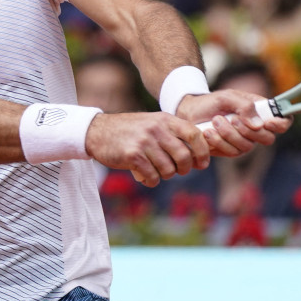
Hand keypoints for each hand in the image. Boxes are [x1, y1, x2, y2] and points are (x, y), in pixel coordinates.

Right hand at [84, 112, 209, 187]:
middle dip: (184, 169)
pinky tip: (145, 177)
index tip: (202, 163)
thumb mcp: (152, 123)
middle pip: (184, 156)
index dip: (203, 151)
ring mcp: (144, 142)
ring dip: (165, 175)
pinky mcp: (132, 156)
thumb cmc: (129, 131)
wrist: (98, 131)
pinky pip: (152, 176)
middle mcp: (156, 129)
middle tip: (178, 171)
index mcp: (165, 120)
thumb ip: (172, 134)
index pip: (194, 134)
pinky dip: (151, 181)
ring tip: (157, 172)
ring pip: (168, 169)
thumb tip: (197, 155)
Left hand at [175, 89, 290, 157]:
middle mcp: (256, 129)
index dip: (281, 124)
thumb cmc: (211, 102)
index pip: (283, 121)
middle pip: (267, 139)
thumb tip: (259, 125)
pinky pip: (231, 151)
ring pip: (247, 146)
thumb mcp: (227, 97)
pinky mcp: (231, 150)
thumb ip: (244, 106)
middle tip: (232, 119)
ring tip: (215, 120)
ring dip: (229, 134)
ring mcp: (244, 141)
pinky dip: (219, 141)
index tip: (268, 123)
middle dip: (248, 131)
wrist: (190, 113)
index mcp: (260, 111)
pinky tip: (208, 132)